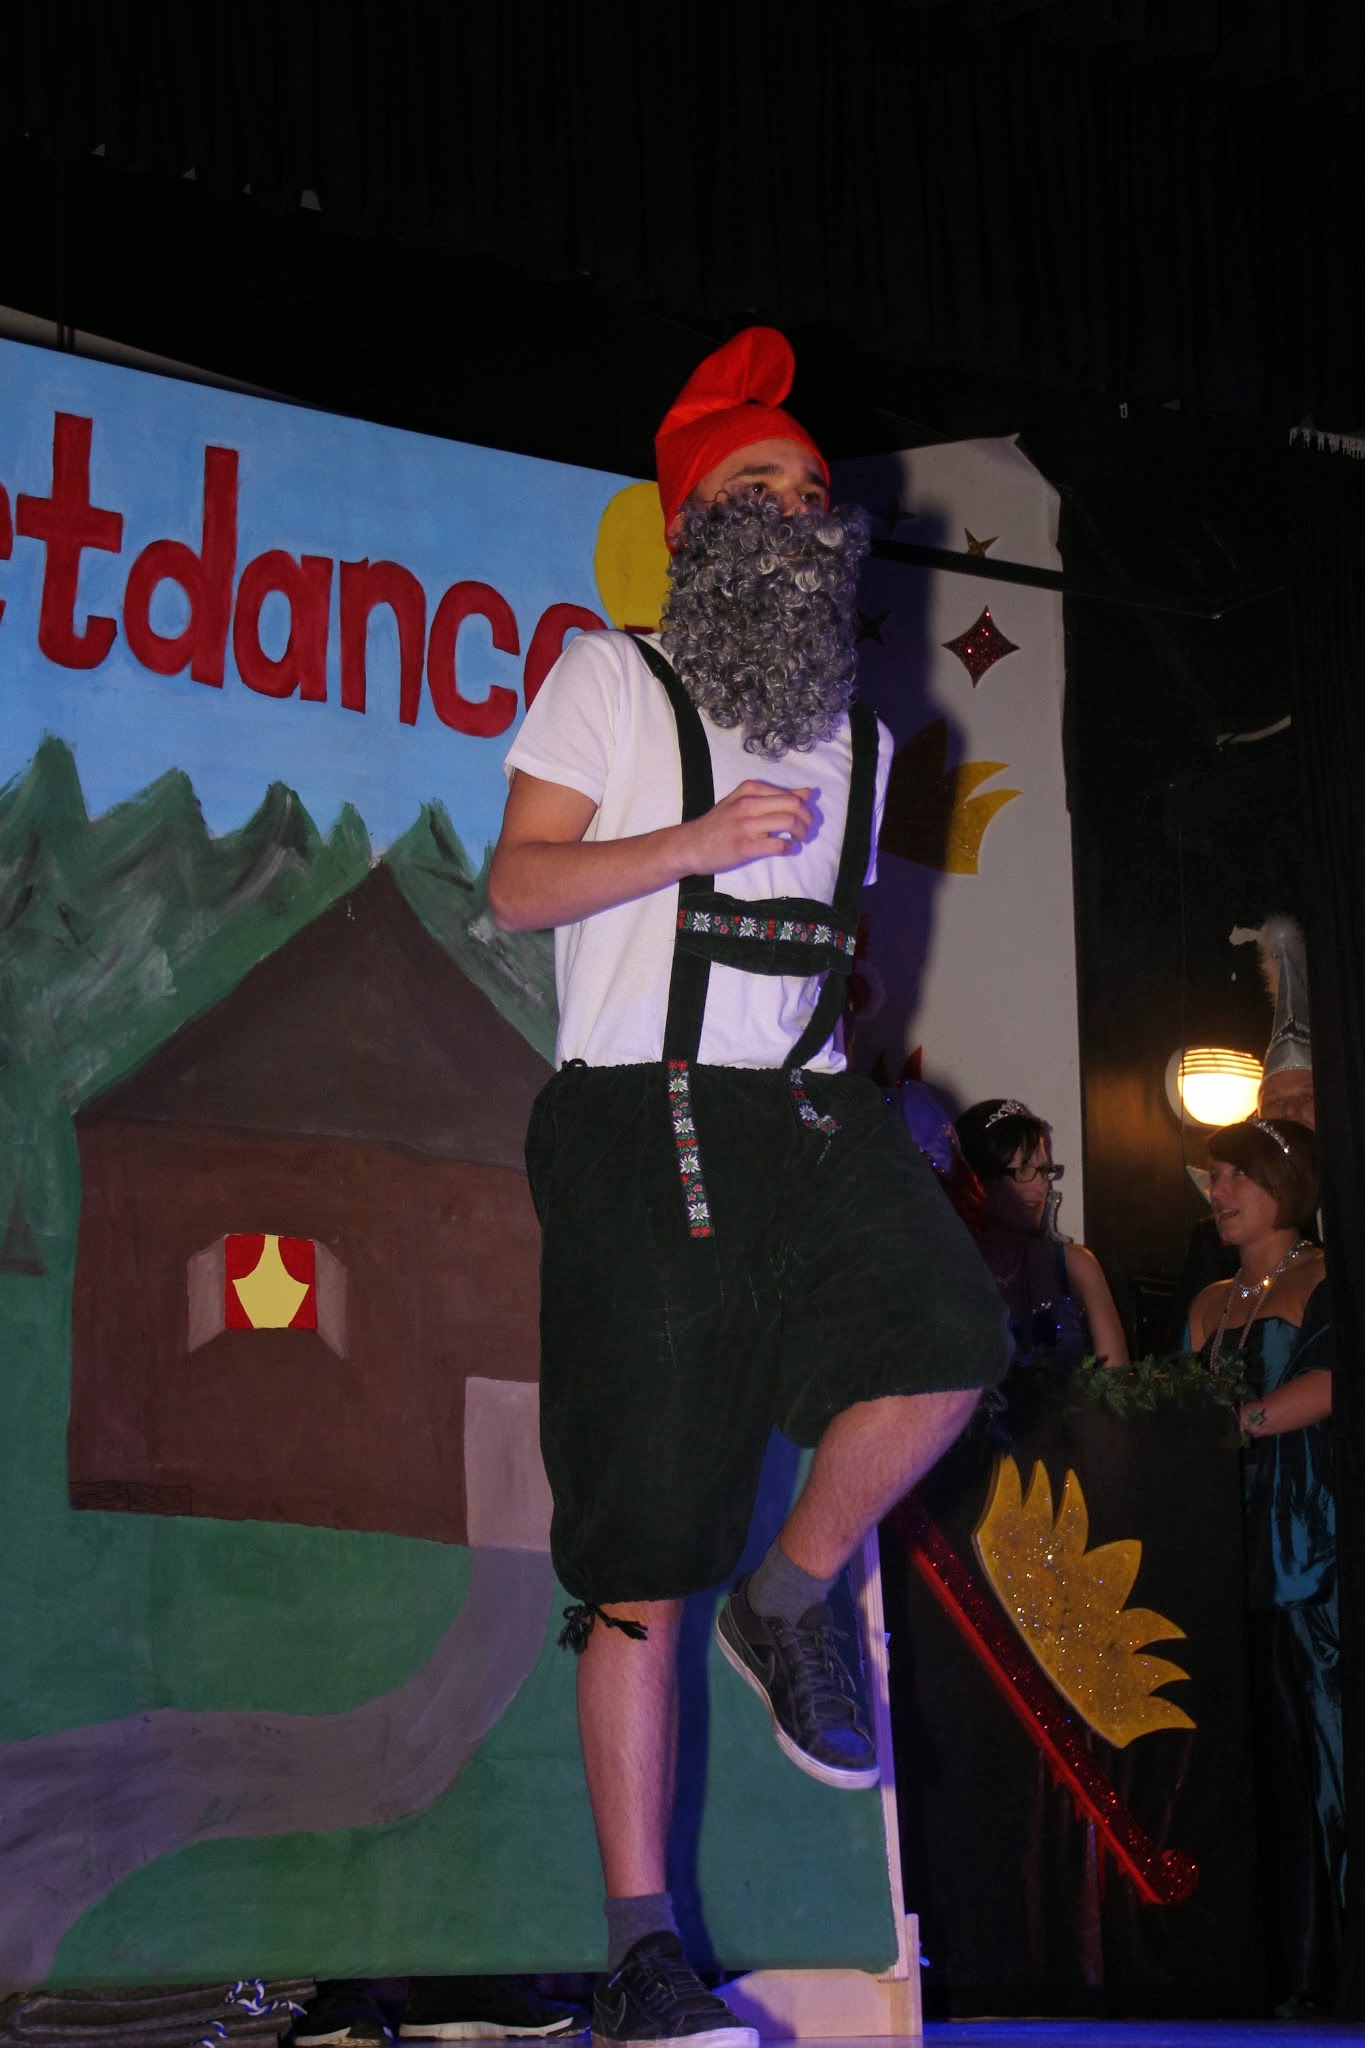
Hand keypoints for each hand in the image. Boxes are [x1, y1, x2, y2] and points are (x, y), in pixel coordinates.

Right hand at [680, 781, 813, 875]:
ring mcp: (746, 825)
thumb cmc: (718, 824)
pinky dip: (787, 848)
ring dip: (801, 833)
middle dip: (807, 819)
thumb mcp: (744, 801)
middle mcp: (748, 804)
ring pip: (789, 822)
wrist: (690, 845)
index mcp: (749, 790)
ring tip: (797, 840)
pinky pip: (778, 845)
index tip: (802, 819)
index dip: (803, 808)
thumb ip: (774, 796)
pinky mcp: (745, 846)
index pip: (789, 795)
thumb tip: (807, 792)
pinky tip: (783, 850)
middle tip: (805, 830)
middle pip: (794, 805)